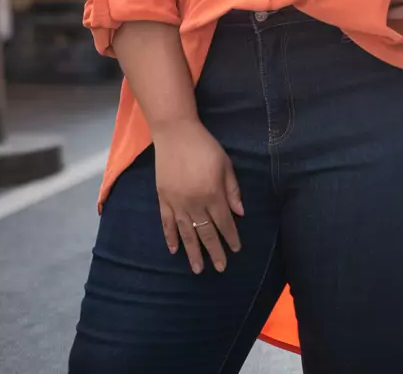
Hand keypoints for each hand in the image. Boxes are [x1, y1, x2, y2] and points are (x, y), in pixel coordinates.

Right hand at [153, 118, 243, 273]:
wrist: (175, 133)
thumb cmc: (204, 146)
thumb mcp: (225, 163)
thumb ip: (232, 189)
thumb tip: (239, 213)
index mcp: (212, 194)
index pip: (224, 222)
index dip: (231, 237)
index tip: (235, 250)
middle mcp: (195, 203)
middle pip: (206, 232)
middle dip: (214, 251)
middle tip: (220, 268)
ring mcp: (177, 203)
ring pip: (186, 233)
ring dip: (193, 252)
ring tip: (197, 269)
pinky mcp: (163, 199)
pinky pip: (167, 223)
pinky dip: (170, 237)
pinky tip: (173, 250)